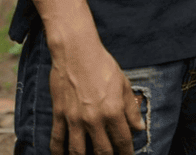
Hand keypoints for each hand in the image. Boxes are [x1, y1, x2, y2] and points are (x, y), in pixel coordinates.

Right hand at [48, 36, 144, 154]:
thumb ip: (131, 109)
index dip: (126, 153)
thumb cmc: (102, 64)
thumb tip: (139, 128)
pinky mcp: (60, 114)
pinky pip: (57, 139)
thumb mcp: (123, 84)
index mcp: (113, 111)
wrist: (76, 51)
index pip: (122, 141)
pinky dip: (58, 152)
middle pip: (102, 152)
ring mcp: (75, 119)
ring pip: (78, 151)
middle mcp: (94, 119)